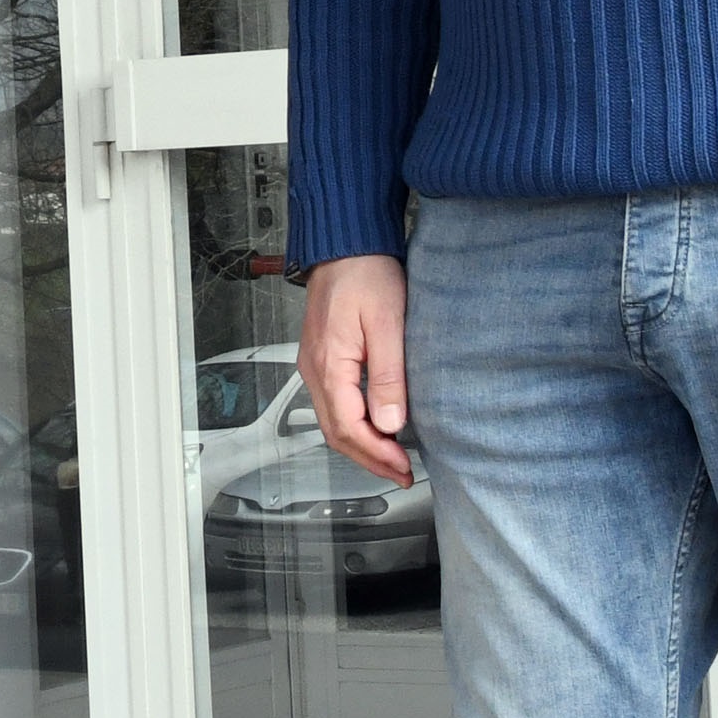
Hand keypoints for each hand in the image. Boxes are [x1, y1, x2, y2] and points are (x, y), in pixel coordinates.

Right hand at [300, 255, 415, 487]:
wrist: (345, 244)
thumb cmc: (365, 274)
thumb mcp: (387, 323)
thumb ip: (388, 376)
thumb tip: (390, 423)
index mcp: (329, 365)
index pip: (350, 428)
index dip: (377, 454)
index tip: (403, 466)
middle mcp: (314, 370)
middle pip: (336, 433)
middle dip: (369, 459)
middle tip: (401, 473)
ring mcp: (315, 365)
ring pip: (333, 422)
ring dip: (361, 446)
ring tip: (391, 459)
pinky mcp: (322, 359)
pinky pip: (333, 405)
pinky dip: (354, 426)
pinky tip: (375, 428)